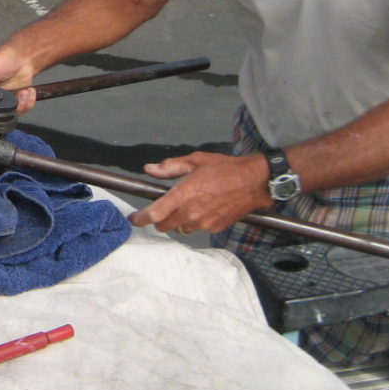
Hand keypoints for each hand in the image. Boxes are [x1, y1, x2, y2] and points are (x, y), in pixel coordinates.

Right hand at [0, 46, 38, 113]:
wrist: (24, 56)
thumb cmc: (3, 57)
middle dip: (7, 109)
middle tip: (16, 95)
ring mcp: (3, 102)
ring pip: (9, 116)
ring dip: (21, 105)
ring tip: (24, 92)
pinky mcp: (16, 103)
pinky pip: (22, 111)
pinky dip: (28, 103)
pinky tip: (29, 91)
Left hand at [129, 152, 268, 234]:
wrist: (254, 182)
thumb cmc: (226, 169)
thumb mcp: (195, 161)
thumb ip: (170, 167)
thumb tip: (150, 169)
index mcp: (183, 195)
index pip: (154, 214)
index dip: (140, 219)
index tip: (134, 219)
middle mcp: (191, 212)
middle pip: (164, 226)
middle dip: (160, 219)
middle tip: (164, 208)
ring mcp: (203, 222)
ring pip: (180, 229)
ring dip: (178, 221)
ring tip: (188, 206)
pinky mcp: (215, 228)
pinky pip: (197, 229)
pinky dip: (194, 222)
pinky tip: (203, 209)